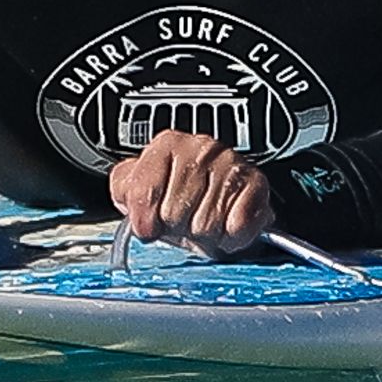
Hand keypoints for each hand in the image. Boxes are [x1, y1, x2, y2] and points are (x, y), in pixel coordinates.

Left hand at [108, 130, 271, 258]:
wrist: (221, 204)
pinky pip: (237, 226)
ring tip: (204, 222)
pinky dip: (231, 236)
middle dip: (177, 227)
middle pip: (174, 213)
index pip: (144, 194)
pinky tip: (226, 226)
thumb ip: (124, 189)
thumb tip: (126, 197)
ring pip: (206, 223)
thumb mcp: (137, 190)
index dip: (145, 219)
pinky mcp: (257, 185)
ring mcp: (231, 165)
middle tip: (183, 221)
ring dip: (204, 234)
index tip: (150, 226)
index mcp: (167, 145)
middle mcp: (201, 148)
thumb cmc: (177, 198)